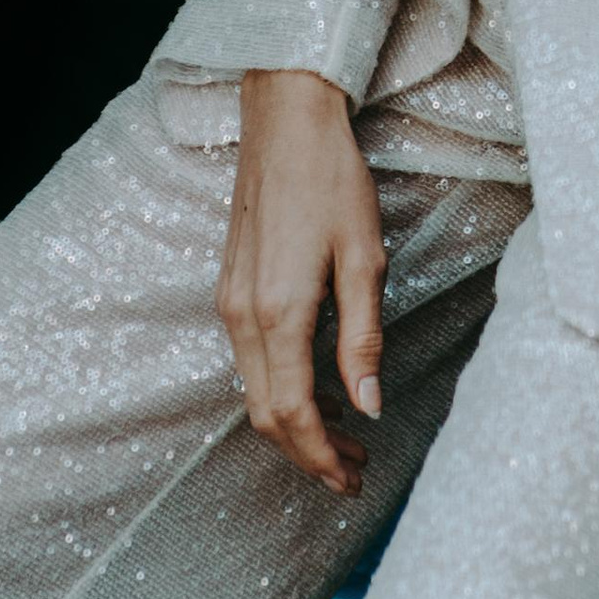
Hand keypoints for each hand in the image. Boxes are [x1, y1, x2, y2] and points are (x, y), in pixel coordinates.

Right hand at [218, 69, 385, 495]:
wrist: (285, 117)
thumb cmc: (332, 179)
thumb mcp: (364, 257)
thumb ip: (363, 337)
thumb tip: (369, 406)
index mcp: (278, 312)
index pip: (293, 415)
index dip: (321, 458)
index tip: (353, 480)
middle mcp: (242, 316)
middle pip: (265, 415)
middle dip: (307, 454)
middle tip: (354, 471)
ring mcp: (229, 301)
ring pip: (254, 391)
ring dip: (295, 425)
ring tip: (346, 436)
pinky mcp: (231, 287)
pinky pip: (250, 360)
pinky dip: (280, 389)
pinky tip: (319, 386)